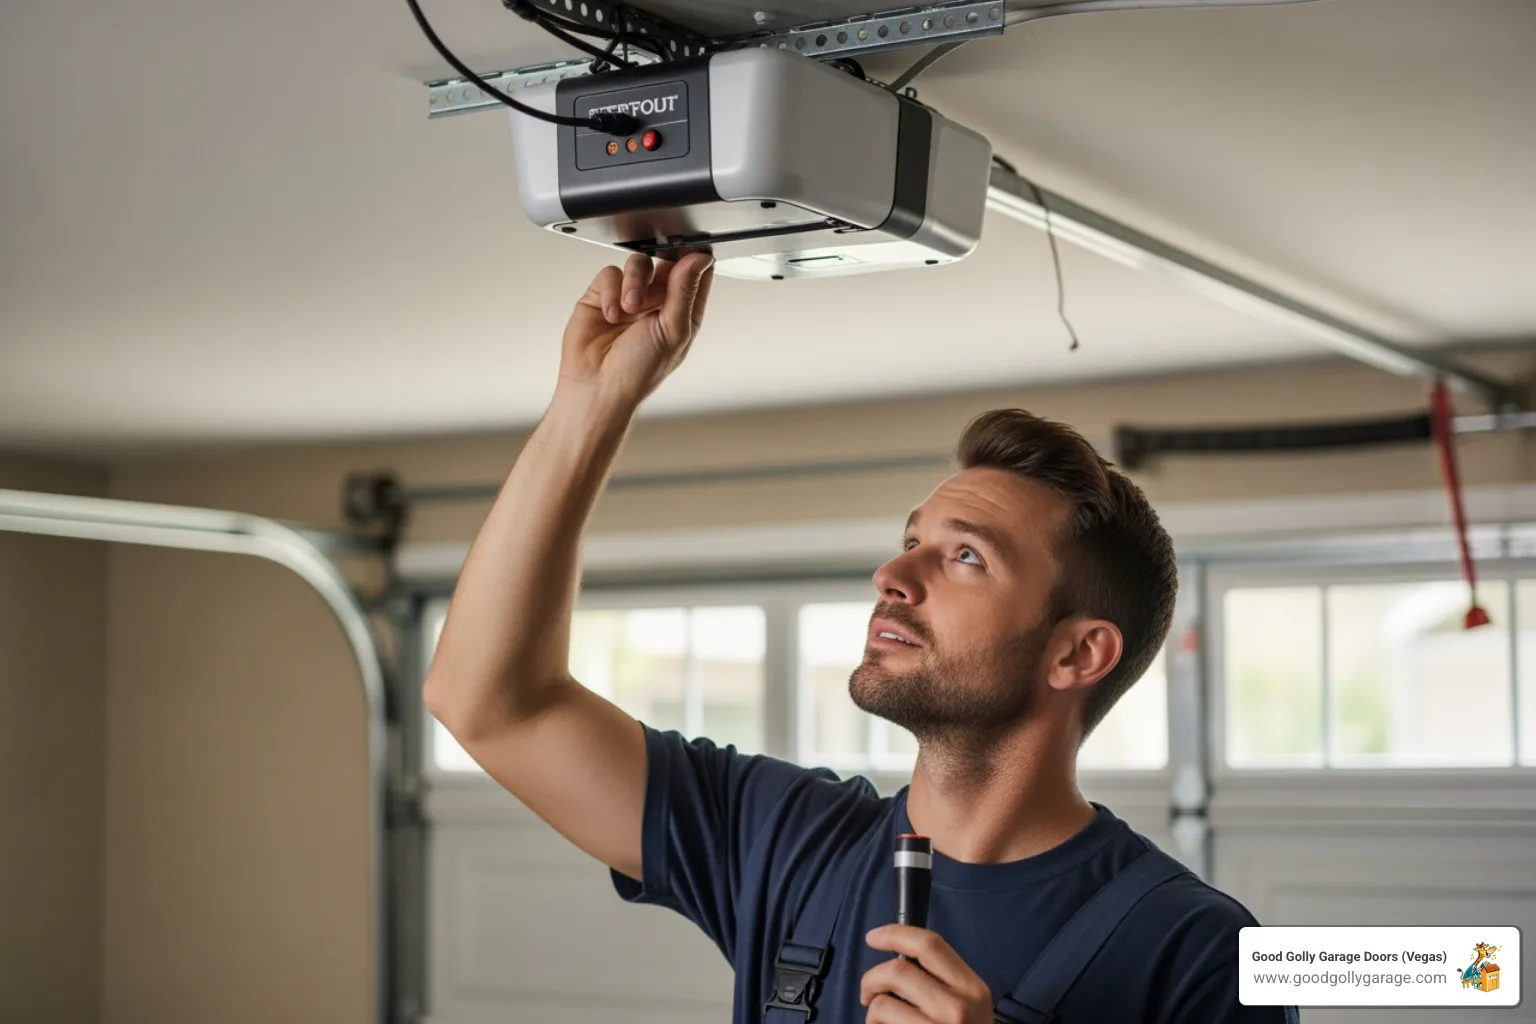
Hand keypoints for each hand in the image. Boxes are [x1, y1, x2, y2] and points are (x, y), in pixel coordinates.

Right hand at [556, 251, 714, 411]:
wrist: (597, 387)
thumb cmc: (638, 372)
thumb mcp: (672, 331)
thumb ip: (684, 291)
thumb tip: (699, 260)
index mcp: (682, 311)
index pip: (696, 273)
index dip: (696, 258)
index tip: (691, 251)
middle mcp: (658, 302)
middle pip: (666, 261)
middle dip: (661, 266)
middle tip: (657, 279)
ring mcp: (630, 296)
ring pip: (638, 263)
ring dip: (635, 282)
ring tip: (630, 307)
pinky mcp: (603, 295)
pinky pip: (610, 274)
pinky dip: (611, 292)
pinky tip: (611, 315)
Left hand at [861, 925, 993, 1023]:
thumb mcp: (969, 1002)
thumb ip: (943, 978)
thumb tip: (898, 954)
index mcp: (972, 988)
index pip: (930, 945)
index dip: (894, 934)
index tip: (874, 937)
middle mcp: (957, 1007)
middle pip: (898, 970)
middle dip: (871, 978)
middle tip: (869, 991)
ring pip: (882, 1003)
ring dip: (872, 1010)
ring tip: (880, 1019)